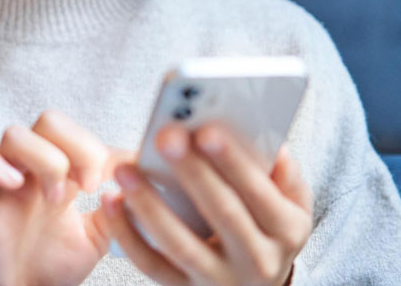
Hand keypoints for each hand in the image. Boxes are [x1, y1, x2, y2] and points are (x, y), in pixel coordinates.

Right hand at [0, 110, 127, 285]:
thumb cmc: (55, 262)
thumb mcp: (101, 235)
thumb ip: (121, 206)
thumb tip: (148, 177)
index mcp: (61, 169)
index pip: (79, 132)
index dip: (98, 149)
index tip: (117, 179)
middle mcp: (31, 167)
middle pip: (49, 120)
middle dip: (75, 148)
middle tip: (88, 185)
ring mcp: (2, 179)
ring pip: (15, 135)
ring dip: (43, 161)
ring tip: (55, 199)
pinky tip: (15, 188)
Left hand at [99, 122, 312, 284]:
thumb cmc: (265, 227)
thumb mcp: (289, 204)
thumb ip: (282, 172)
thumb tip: (270, 140)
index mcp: (287, 231)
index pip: (261, 193)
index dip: (234, 162)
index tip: (206, 130)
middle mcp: (259, 262)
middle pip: (223, 214)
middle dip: (192, 173)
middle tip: (164, 137)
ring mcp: (220, 280)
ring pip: (181, 244)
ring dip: (150, 204)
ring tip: (125, 169)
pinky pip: (151, 265)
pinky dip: (128, 234)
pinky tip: (111, 202)